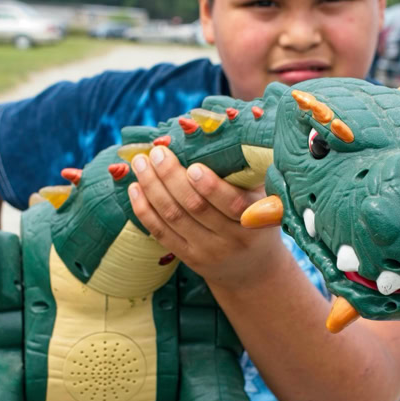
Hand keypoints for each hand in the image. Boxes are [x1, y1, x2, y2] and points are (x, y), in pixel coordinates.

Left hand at [128, 146, 285, 290]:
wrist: (251, 268)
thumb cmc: (257, 218)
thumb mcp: (265, 199)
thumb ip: (249, 174)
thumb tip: (223, 132)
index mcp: (254, 220)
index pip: (231, 204)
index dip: (211, 186)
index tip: (193, 166)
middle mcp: (230, 240)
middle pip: (194, 208)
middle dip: (171, 178)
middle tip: (157, 153)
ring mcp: (206, 252)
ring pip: (173, 218)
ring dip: (152, 188)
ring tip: (141, 164)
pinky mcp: (188, 259)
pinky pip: (160, 233)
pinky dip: (144, 210)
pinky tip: (135, 188)